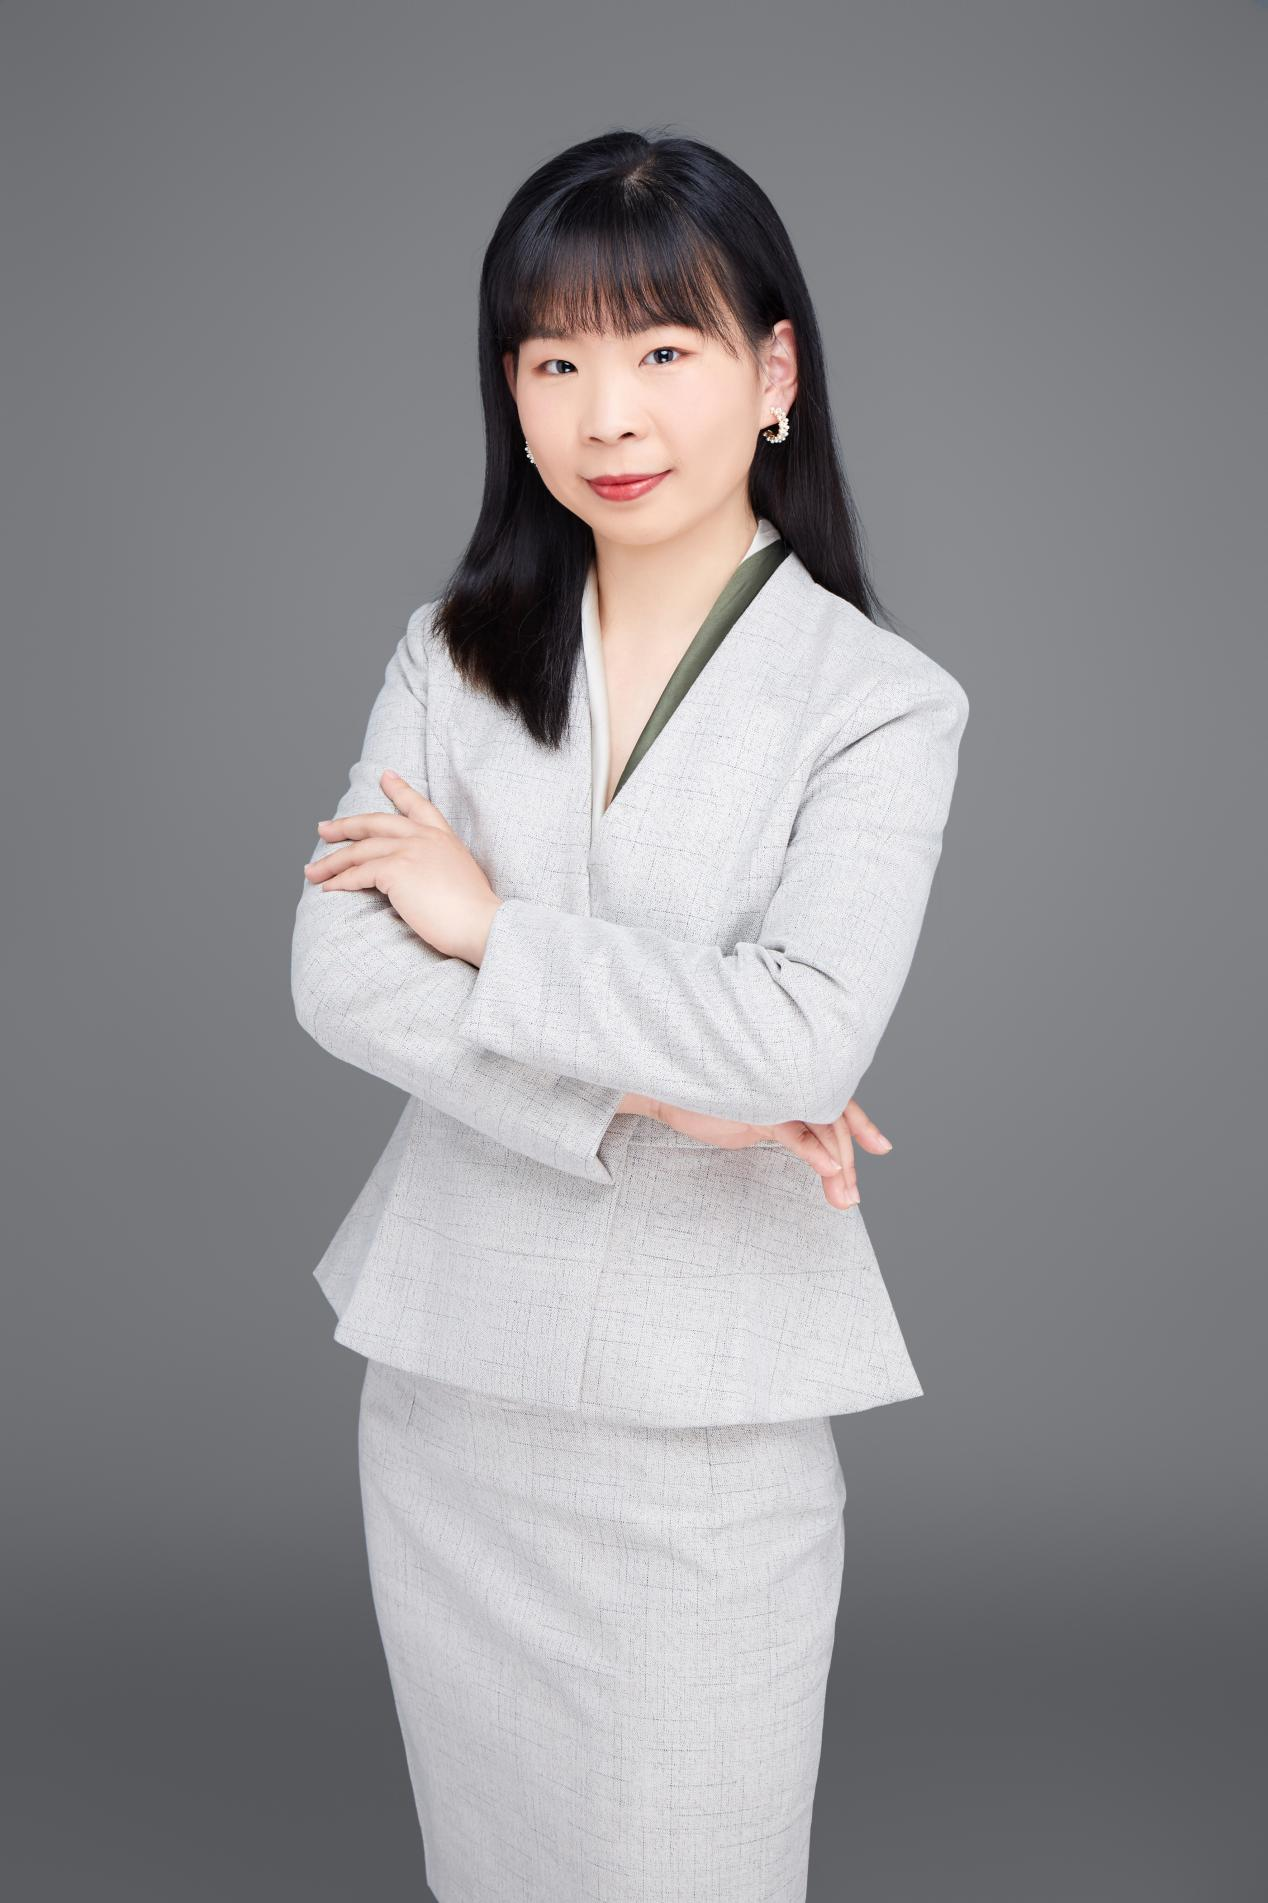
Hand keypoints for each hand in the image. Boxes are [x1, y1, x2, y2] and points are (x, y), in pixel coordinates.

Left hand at [303, 770, 500, 966]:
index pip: (418, 806)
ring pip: (360, 850)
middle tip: (324, 829)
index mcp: (443, 838)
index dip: (399, 790)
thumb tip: (420, 878)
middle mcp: (425, 838)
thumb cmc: (475, 914)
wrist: (483, 924)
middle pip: (375, 823)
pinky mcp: (396, 871)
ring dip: (332, 862)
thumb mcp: (460, 877)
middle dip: (345, 825)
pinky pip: (358, 874)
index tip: (385, 776)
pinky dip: (339, 881)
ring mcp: (409, 851)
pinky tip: (328, 888)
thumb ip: (439, 867)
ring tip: (312, 871)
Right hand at [636, 1097, 892, 1210]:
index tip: (882, 1148)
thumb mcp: (756, 1119)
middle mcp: (794, 1082)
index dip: (863, 1123)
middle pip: (838, 1120)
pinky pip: (796, 1133)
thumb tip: (818, 1160)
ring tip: (845, 1197)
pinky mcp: (761, 1110)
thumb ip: (788, 1130)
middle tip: (853, 1197)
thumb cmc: (712, 1101)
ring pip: (824, 1128)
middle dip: (850, 1162)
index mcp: (796, 1082)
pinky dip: (815, 1154)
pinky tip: (828, 1172)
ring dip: (838, 1167)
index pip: (840, 1101)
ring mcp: (780, 1093)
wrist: (668, 1091)